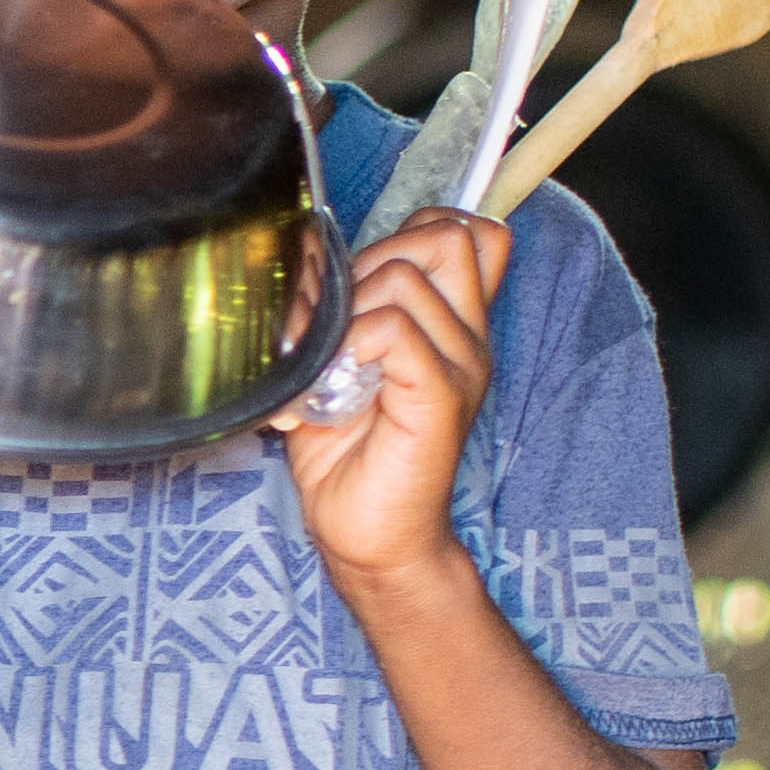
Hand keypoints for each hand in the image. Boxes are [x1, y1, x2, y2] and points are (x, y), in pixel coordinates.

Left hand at [279, 211, 502, 587]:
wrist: (369, 537)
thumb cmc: (349, 456)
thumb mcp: (337, 367)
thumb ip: (341, 314)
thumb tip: (303, 265)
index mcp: (450, 324)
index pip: (464, 231)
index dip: (408, 233)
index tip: (355, 285)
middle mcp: (466, 337)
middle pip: (443, 236)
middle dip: (371, 261)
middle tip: (335, 326)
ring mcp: (460, 365)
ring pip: (403, 278)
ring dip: (347, 310)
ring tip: (327, 367)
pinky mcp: (440, 397)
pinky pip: (395, 329)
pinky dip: (350, 343)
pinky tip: (330, 386)